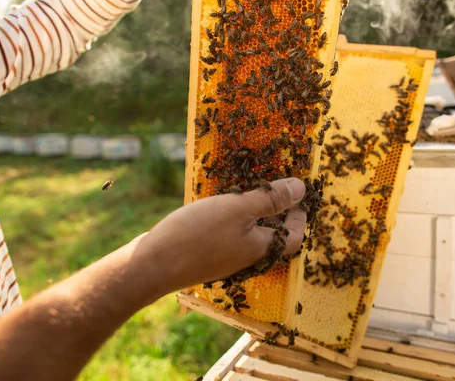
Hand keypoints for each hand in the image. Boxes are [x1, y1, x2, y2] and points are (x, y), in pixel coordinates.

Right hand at [139, 178, 306, 291]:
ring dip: (254, 215)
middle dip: (277, 214)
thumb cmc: (198, 234)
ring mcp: (224, 258)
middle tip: (276, 190)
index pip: (294, 238)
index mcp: (260, 248)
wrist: (152, 264)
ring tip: (249, 192)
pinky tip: (220, 205)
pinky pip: (228, 235)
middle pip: (272, 238)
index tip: (299, 197)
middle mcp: (246, 257)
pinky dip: (232, 219)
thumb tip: (302, 190)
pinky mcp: (205, 254)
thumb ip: (270, 199)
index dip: (300, 218)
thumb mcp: (238, 209)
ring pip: (249, 236)